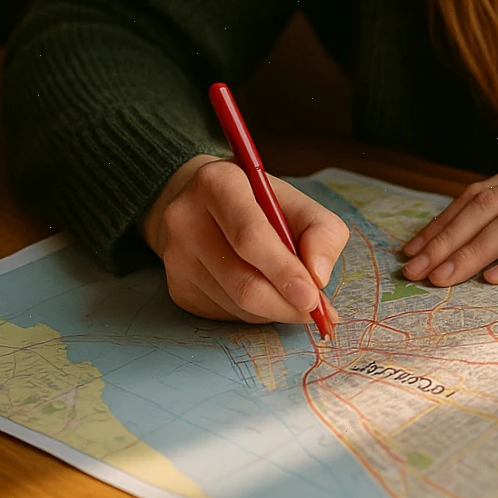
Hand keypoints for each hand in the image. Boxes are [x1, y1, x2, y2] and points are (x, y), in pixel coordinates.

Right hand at [142, 154, 347, 325]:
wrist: (206, 204)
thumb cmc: (260, 203)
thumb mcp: (298, 202)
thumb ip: (322, 232)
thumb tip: (319, 277)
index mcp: (218, 183)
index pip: (250, 236)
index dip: (284, 271)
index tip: (312, 297)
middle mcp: (187, 218)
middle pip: (242, 281)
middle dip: (285, 303)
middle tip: (314, 311)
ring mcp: (176, 256)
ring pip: (236, 304)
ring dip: (274, 309)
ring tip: (291, 294)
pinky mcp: (176, 285)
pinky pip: (225, 315)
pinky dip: (254, 312)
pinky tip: (263, 292)